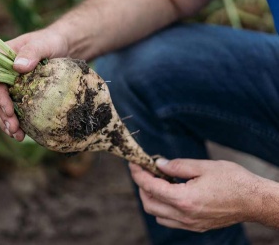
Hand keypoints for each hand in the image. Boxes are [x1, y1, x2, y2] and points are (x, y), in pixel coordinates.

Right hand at [0, 28, 68, 140]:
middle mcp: (2, 73)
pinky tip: (23, 135)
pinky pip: (16, 109)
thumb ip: (31, 52)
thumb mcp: (42, 43)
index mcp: (0, 59)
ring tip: (17, 136)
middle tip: (14, 129)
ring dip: (9, 123)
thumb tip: (18, 67)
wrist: (64, 47)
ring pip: (5, 107)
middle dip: (4, 115)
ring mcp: (11, 85)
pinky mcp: (22, 94)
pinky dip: (18, 122)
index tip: (9, 110)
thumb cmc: (51, 42)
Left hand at [130, 159, 263, 231]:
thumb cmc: (233, 180)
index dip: (138, 174)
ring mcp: (190, 224)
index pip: (151, 187)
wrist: (255, 200)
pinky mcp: (196, 227)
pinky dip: (163, 208)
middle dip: (142, 187)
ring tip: (157, 182)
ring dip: (151, 198)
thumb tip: (158, 163)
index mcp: (184, 199)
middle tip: (145, 171)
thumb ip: (177, 165)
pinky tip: (170, 194)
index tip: (134, 164)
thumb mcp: (203, 166)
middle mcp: (184, 216)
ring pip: (158, 215)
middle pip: (149, 204)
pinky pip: (170, 221)